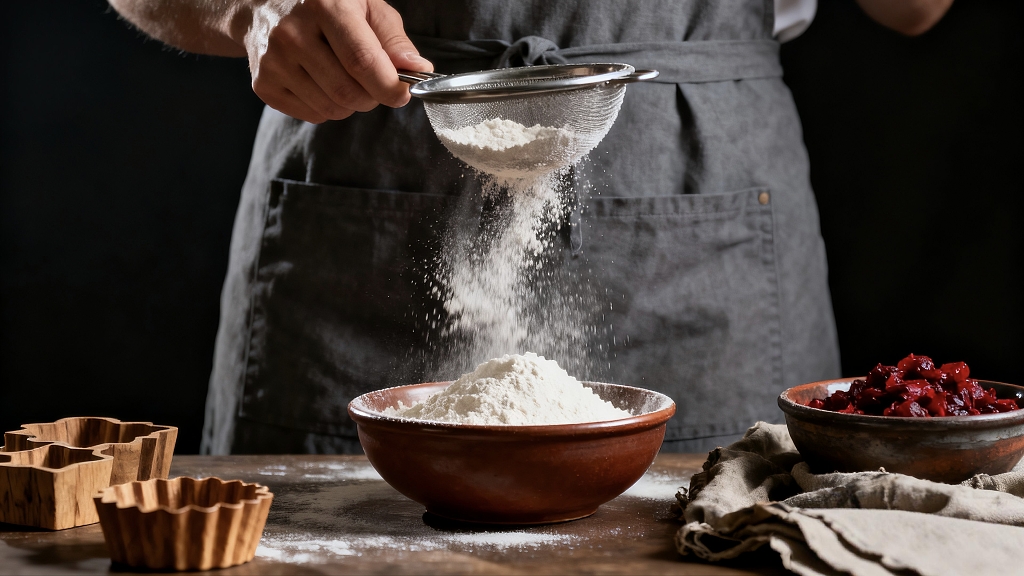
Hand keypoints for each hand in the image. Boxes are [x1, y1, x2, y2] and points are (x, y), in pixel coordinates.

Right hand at [243, 0, 432, 122]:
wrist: (264, 5)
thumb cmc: (326, 5)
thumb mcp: (365, 5)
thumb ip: (393, 39)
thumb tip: (418, 70)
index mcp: (324, 6)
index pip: (363, 61)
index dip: (389, 86)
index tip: (402, 93)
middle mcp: (292, 33)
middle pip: (347, 92)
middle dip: (372, 97)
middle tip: (374, 84)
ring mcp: (273, 60)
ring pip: (332, 109)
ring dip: (351, 103)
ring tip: (344, 77)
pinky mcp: (263, 84)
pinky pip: (312, 115)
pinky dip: (327, 107)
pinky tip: (320, 81)